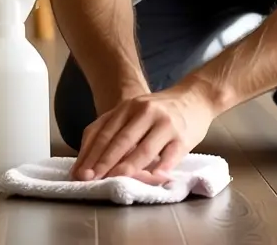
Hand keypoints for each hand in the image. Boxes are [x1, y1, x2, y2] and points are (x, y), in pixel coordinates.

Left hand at [71, 82, 216, 184]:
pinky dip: (161, 168)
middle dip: (105, 162)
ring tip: (115, 180)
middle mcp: (145, 112)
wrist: (196, 97)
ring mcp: (166, 124)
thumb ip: (111, 128)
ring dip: (128, 167)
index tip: (80, 172)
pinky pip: (170, 155)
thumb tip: (86, 159)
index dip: (92, 153)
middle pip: (121, 140)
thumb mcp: (133, 110)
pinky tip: (152, 178)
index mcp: (129, 107)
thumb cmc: (159, 110)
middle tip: (92, 179)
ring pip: (144, 149)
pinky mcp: (183, 137)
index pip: (105, 132)